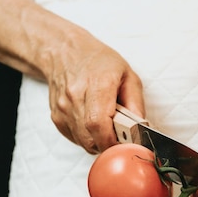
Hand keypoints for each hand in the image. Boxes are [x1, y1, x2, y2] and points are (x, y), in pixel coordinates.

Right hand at [46, 31, 144, 152]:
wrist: (65, 52)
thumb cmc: (98, 61)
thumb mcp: (127, 75)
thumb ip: (136, 103)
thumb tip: (141, 128)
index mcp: (97, 84)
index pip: (98, 123)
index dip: (113, 140)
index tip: (125, 141)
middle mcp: (75, 97)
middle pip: (91, 138)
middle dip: (109, 143)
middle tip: (120, 134)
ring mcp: (63, 109)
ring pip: (83, 142)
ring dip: (99, 141)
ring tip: (107, 124)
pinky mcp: (56, 117)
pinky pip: (75, 139)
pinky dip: (88, 137)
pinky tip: (93, 122)